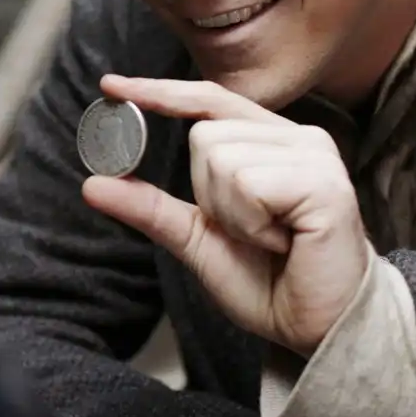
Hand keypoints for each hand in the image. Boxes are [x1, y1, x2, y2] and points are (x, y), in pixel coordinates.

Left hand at [82, 74, 369, 355]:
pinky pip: (248, 185)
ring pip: (221, 159)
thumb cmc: (270, 282)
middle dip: (209, 196)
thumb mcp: (196, 240)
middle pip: (203, 136)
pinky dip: (251, 224)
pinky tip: (284, 242)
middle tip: (252, 232)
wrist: (320, 331)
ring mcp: (314, 156)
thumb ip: (151, 208)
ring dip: (232, 215)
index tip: (110, 85)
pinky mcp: (324, 182)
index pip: (208, 100)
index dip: (160, 91)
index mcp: (269, 141)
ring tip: (272, 238)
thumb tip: (92, 184)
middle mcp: (296, 138)